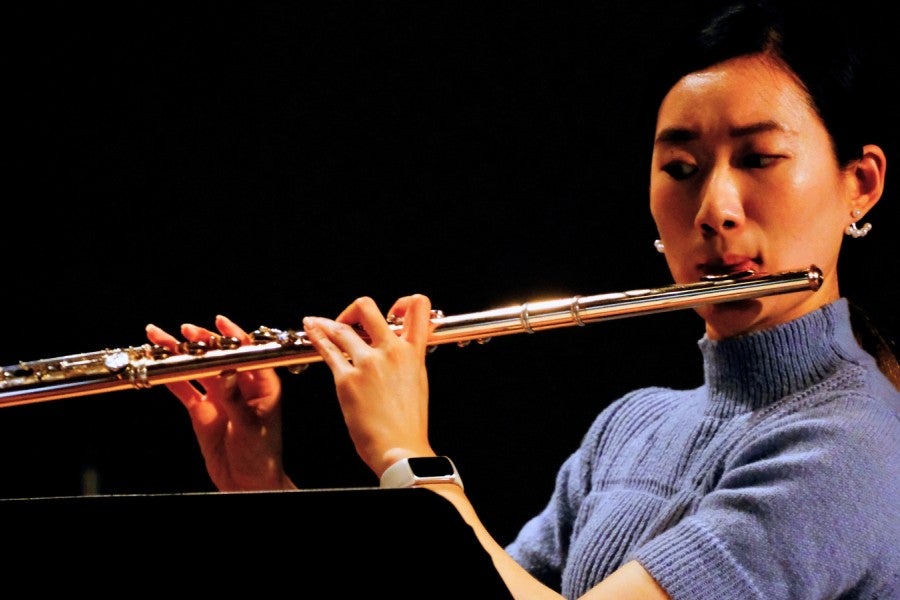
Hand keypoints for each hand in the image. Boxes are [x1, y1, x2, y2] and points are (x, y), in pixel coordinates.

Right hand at [145, 315, 294, 490]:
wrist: (248, 482)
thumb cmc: (262, 454)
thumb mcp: (251, 426)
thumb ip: (236, 399)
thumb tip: (227, 372)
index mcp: (263, 384)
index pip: (247, 353)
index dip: (234, 335)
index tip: (219, 322)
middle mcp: (240, 385)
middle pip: (218, 356)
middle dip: (201, 341)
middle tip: (184, 331)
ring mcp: (219, 396)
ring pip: (197, 369)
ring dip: (179, 354)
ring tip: (159, 338)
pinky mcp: (202, 410)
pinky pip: (185, 389)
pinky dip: (170, 378)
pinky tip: (156, 365)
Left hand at [301, 294, 435, 476]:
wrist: (400, 449)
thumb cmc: (408, 423)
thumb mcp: (418, 382)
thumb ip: (409, 359)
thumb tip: (402, 348)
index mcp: (413, 352)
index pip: (418, 306)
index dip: (402, 302)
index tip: (391, 311)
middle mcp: (392, 351)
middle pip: (368, 307)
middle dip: (354, 310)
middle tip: (349, 321)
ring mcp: (368, 363)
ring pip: (342, 327)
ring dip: (327, 324)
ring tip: (317, 323)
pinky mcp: (347, 379)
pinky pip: (328, 351)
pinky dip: (317, 338)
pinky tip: (311, 332)